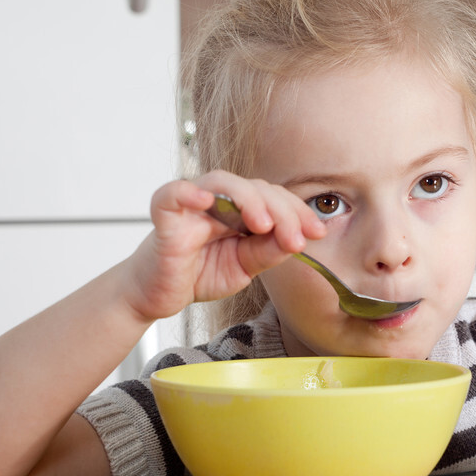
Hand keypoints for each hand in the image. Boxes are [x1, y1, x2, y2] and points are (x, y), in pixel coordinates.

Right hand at [121, 171, 325, 321]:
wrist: (158, 294)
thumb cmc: (198, 274)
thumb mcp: (244, 267)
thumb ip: (268, 252)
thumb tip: (297, 240)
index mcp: (242, 210)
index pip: (275, 199)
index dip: (298, 213)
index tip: (317, 233)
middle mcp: (219, 200)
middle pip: (256, 188)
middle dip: (283, 211)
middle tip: (296, 238)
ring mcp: (192, 204)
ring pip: (222, 181)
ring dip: (248, 198)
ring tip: (263, 224)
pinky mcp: (165, 213)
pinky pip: (173, 192)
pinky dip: (189, 191)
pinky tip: (205, 200)